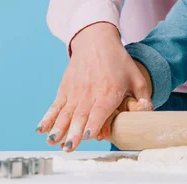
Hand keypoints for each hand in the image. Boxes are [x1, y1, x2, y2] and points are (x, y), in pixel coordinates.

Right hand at [35, 22, 151, 151]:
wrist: (96, 40)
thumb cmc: (118, 61)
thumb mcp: (137, 77)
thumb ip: (143, 98)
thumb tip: (146, 112)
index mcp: (108, 92)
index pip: (100, 111)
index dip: (94, 124)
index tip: (89, 135)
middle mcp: (89, 94)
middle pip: (80, 116)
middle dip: (74, 133)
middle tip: (69, 147)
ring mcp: (74, 92)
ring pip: (65, 114)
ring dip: (58, 129)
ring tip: (52, 141)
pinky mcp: (64, 89)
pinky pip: (55, 106)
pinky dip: (47, 118)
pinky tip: (41, 130)